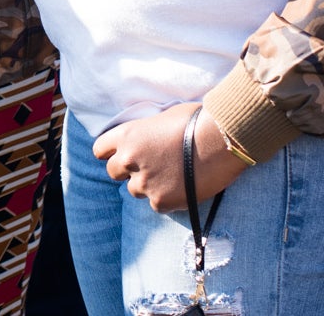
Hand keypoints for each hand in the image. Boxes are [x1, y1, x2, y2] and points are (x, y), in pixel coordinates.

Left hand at [92, 103, 247, 213]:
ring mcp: (144, 182)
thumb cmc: (198, 121)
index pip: (100, 150)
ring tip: (173, 177)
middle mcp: (129, 159)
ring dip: (148, 186)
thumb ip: (148, 132)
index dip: (112, 153)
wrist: (223, 140)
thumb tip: (148, 139)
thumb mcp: (164, 118)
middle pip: (114, 172)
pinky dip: (168, 199)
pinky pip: (157, 205)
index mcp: (128, 135)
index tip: (122, 155)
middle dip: (129, 171)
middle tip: (151, 168)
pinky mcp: (161, 201)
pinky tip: (185, 187)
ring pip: (135, 191)